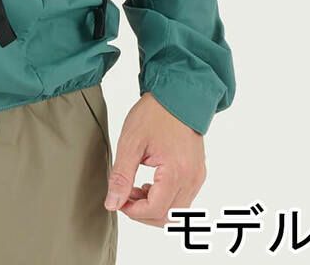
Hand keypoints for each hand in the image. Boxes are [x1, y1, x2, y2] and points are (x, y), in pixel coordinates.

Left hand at [104, 92, 205, 227]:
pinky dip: (165, 198)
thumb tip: (112, 204)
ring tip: (136, 187)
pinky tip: (150, 182)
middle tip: (125, 194)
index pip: (156, 210)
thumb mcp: (130, 142)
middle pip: (169, 216)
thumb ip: (121, 176)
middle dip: (144, 212)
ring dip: (154, 207)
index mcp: (176, 172)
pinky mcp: (197, 172)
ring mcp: (197, 176)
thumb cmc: (154, 114)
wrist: (176, 94)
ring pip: (177, 211)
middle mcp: (192, 179)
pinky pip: (183, 198)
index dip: (134, 212)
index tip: (119, 199)